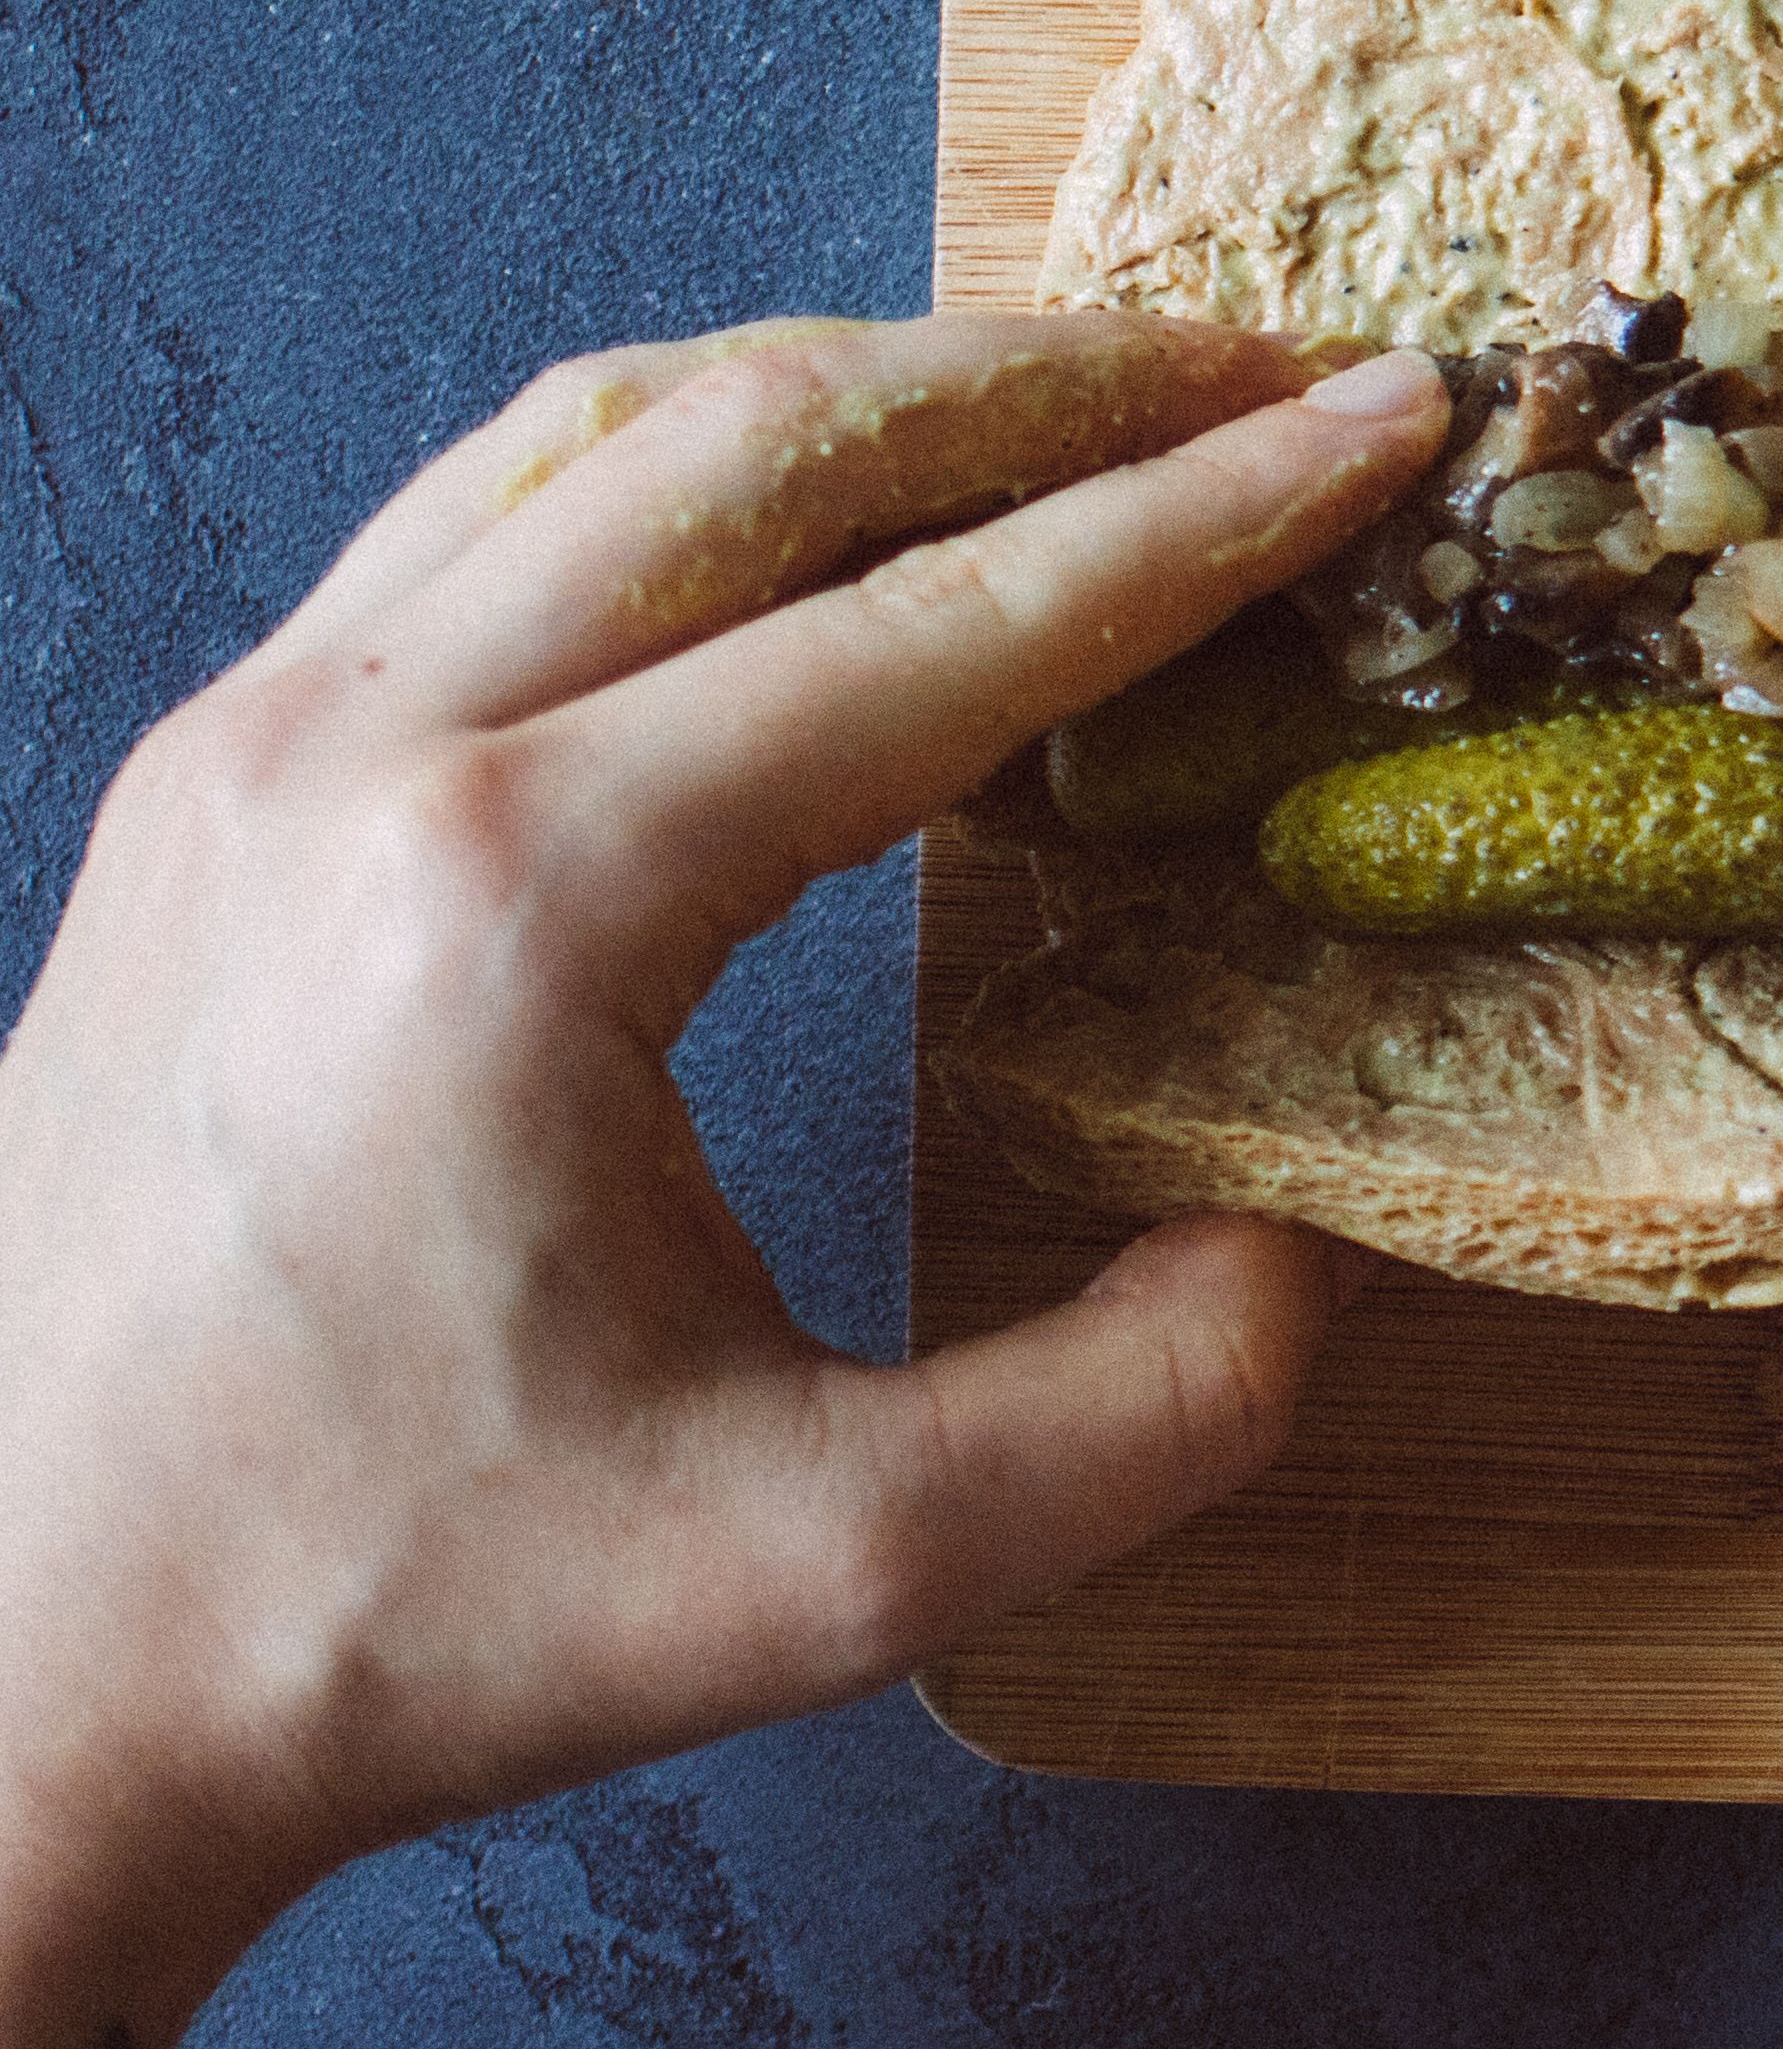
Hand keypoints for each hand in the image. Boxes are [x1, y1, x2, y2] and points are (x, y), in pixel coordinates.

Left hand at [0, 314, 1441, 2048]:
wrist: (4, 1685)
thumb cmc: (387, 1622)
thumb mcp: (836, 1572)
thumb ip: (1135, 1413)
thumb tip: (1288, 1258)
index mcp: (521, 901)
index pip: (947, 630)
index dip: (1206, 518)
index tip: (1378, 424)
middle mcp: (364, 757)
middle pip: (773, 442)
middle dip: (1062, 381)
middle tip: (1272, 363)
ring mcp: (252, 748)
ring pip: (603, 431)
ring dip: (872, 387)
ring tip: (1079, 397)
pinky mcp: (206, 790)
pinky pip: (478, 518)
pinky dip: (694, 465)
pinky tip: (817, 525)